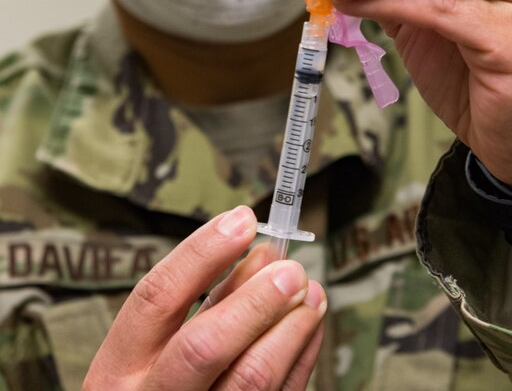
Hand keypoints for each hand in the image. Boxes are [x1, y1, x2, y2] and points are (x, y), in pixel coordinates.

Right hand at [83, 206, 325, 389]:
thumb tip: (263, 253)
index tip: (242, 219)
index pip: (157, 297)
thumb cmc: (158, 386)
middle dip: (255, 301)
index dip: (202, 252)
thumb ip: (210, 299)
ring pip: (250, 378)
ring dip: (289, 328)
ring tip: (310, 293)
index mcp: (117, 368)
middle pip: (204, 346)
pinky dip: (300, 356)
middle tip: (291, 270)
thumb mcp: (158, 347)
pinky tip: (309, 325)